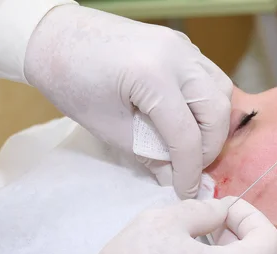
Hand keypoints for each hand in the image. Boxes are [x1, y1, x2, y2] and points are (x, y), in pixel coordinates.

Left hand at [22, 4, 231, 197]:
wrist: (54, 37)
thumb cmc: (72, 83)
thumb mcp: (109, 127)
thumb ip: (149, 155)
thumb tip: (174, 179)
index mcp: (153, 76)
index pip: (186, 134)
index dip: (189, 169)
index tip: (186, 191)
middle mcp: (177, 56)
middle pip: (217, 110)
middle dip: (209, 147)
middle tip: (190, 167)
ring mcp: (182, 45)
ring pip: (221, 90)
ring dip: (215, 123)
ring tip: (193, 143)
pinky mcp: (181, 43)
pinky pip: (210, 75)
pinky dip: (207, 101)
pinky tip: (189, 116)